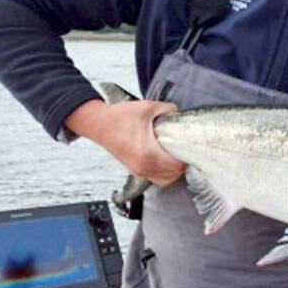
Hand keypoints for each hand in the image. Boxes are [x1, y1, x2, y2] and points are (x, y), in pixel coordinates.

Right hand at [65, 97, 186, 186]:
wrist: (97, 123)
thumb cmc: (118, 117)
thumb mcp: (148, 107)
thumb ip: (169, 110)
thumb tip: (180, 113)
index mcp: (148, 153)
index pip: (178, 165)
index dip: (188, 155)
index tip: (190, 146)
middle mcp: (143, 166)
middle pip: (175, 174)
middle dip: (183, 162)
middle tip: (186, 149)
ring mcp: (138, 170)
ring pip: (166, 180)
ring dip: (174, 169)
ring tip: (176, 154)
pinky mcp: (135, 170)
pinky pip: (156, 178)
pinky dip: (165, 173)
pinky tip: (166, 159)